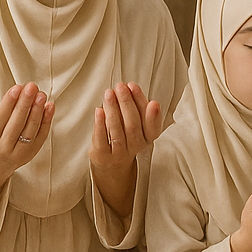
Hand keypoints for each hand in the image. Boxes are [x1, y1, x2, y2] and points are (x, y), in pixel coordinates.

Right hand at [0, 83, 53, 217]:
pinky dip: (46, 121)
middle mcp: (3, 147)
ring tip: (41, 95)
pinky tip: (48, 107)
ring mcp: (18, 152)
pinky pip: (41, 136)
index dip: (9, 102)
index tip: (16, 88)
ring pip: (30, 130)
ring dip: (37, 111)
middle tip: (31, 87)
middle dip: (25, 103)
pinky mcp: (31, 153)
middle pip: (17, 123)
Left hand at [88, 82, 163, 218]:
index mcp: (147, 138)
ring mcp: (119, 153)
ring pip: (117, 130)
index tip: (152, 101)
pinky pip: (101, 139)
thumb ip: (135, 107)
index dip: (153, 115)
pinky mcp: (102, 155)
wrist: (112, 165)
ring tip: (109, 93)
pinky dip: (100, 124)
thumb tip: (130, 88)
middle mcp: (135, 147)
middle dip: (128, 104)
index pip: (152, 126)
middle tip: (121, 87)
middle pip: (133, 125)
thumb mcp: (135, 124)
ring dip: (113, 109)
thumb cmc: (124, 136)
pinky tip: (99, 110)